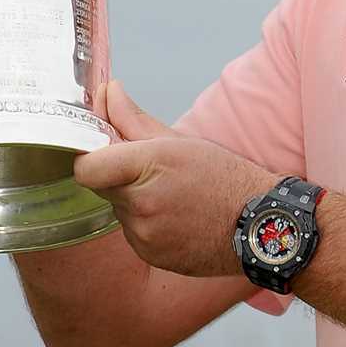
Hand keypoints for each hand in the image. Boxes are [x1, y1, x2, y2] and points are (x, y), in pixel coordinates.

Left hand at [74, 80, 277, 277]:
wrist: (258, 225)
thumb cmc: (224, 176)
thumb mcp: (180, 140)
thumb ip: (133, 118)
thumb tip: (106, 91)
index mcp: (148, 165)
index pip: (86, 167)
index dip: (88, 158)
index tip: (100, 152)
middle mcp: (141, 204)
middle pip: (102, 185)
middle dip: (118, 175)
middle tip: (153, 171)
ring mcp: (144, 234)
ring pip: (118, 209)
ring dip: (134, 200)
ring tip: (173, 195)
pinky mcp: (148, 255)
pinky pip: (132, 232)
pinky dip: (146, 223)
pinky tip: (176, 217)